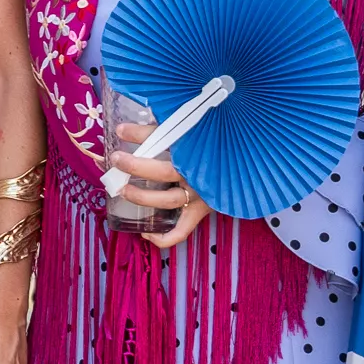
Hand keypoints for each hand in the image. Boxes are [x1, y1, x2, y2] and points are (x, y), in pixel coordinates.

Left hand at [110, 120, 211, 250]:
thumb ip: (165, 126)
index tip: (121, 130)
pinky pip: (181, 231)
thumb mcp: (192, 129)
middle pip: (164, 171)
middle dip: (135, 166)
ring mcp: (200, 195)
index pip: (165, 138)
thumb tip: (126, 127)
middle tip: (116, 160)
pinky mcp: (201, 211)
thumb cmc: (214, 142)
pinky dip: (162, 237)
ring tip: (122, 189)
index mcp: (197, 149)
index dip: (140, 134)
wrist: (247, 159)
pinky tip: (145, 233)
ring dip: (141, 196)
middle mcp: (198, 173)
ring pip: (167, 200)